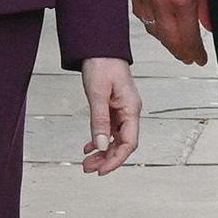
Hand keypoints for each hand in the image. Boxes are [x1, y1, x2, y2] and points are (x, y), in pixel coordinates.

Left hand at [80, 58, 141, 174]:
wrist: (100, 46)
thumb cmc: (102, 65)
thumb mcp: (97, 94)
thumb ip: (100, 121)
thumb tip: (101, 146)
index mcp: (131, 108)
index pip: (129, 142)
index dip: (116, 159)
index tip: (101, 171)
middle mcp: (130, 111)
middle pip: (123, 143)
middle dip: (107, 159)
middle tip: (88, 169)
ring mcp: (122, 109)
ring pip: (115, 138)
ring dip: (102, 152)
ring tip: (86, 162)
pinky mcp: (113, 106)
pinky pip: (110, 129)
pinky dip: (100, 139)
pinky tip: (88, 147)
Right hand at [131, 0, 209, 64]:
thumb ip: (208, 1)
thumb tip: (209, 24)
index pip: (187, 38)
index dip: (194, 52)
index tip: (201, 59)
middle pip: (169, 38)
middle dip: (181, 51)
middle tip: (191, 57)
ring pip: (153, 28)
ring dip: (166, 40)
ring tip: (178, 45)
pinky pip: (141, 14)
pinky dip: (151, 24)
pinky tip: (159, 25)